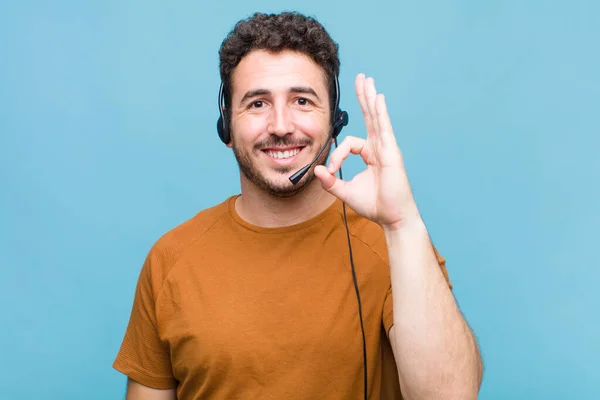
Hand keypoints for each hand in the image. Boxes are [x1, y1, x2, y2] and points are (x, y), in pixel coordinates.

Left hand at [314, 73, 420, 230]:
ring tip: (367, 80)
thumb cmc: (374, 205)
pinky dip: (380, 113)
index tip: (331, 170)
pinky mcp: (391, 154)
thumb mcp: (345, 192)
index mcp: (370, 154)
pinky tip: (378, 98)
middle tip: (360, 78)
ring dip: (370, 98)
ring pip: (376, 118)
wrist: (392, 218)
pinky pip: (384, 129)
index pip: (349, 143)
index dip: (337, 155)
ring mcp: (387, 149)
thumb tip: (315, 169)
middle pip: (369, 117)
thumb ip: (330, 181)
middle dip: (363, 97)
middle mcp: (379, 148)